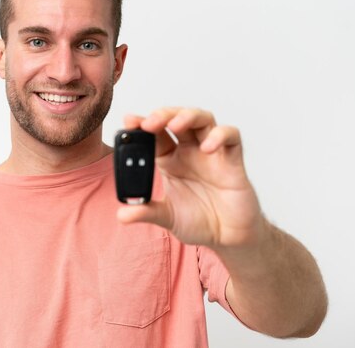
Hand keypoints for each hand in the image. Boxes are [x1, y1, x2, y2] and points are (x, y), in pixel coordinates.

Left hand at [117, 107, 265, 248]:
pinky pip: (231, 137)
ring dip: (188, 116)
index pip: (155, 134)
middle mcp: (190, 152)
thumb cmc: (200, 222)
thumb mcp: (167, 217)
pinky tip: (206, 148)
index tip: (129, 120)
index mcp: (170, 161)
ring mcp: (212, 154)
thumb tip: (121, 215)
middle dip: (163, 115)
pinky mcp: (233, 161)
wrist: (228, 239)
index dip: (142, 124)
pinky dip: (219, 135)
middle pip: (177, 118)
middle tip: (149, 122)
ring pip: (203, 119)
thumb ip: (146, 213)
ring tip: (174, 125)